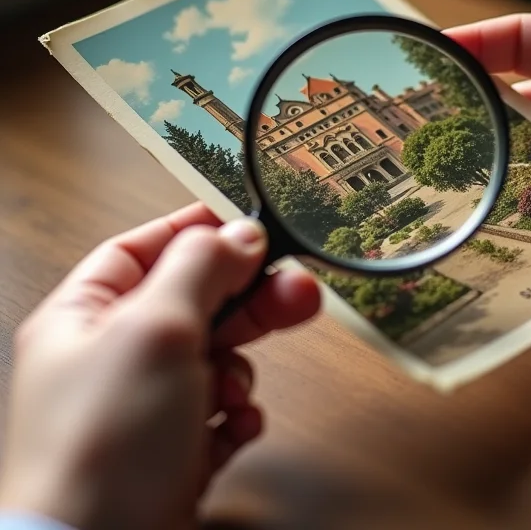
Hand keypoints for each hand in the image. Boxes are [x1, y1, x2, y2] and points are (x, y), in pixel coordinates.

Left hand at [0, 203, 320, 529]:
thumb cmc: (103, 446)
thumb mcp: (157, 328)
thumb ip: (200, 268)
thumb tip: (239, 233)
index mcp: (85, 315)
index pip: (143, 248)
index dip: (194, 232)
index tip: (246, 227)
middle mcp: (112, 356)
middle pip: (195, 302)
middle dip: (247, 300)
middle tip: (296, 291)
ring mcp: (143, 405)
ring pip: (214, 357)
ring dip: (237, 369)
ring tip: (232, 392)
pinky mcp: (171, 450)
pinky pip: (220, 411)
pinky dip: (236, 415)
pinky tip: (232, 427)